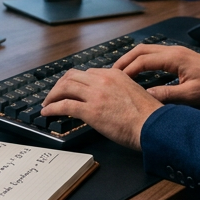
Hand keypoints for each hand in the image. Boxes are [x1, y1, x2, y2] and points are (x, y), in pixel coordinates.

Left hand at [40, 67, 160, 150]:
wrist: (153, 126)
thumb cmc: (148, 115)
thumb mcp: (133, 92)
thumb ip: (119, 90)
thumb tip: (109, 99)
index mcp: (114, 74)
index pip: (88, 73)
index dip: (76, 81)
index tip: (71, 89)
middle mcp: (103, 80)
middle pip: (73, 76)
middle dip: (60, 85)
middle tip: (54, 95)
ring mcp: (95, 94)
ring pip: (65, 87)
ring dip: (53, 95)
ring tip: (47, 103)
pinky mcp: (90, 111)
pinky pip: (64, 105)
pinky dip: (52, 108)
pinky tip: (47, 113)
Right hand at [116, 44, 199, 105]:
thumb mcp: (190, 95)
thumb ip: (167, 95)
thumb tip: (145, 97)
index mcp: (174, 57)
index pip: (144, 60)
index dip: (128, 69)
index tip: (117, 79)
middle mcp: (173, 51)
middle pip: (142, 50)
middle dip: (125, 60)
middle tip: (112, 72)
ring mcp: (176, 52)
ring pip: (147, 50)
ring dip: (133, 59)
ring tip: (121, 72)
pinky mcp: (179, 56)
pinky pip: (155, 54)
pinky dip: (143, 61)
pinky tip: (139, 71)